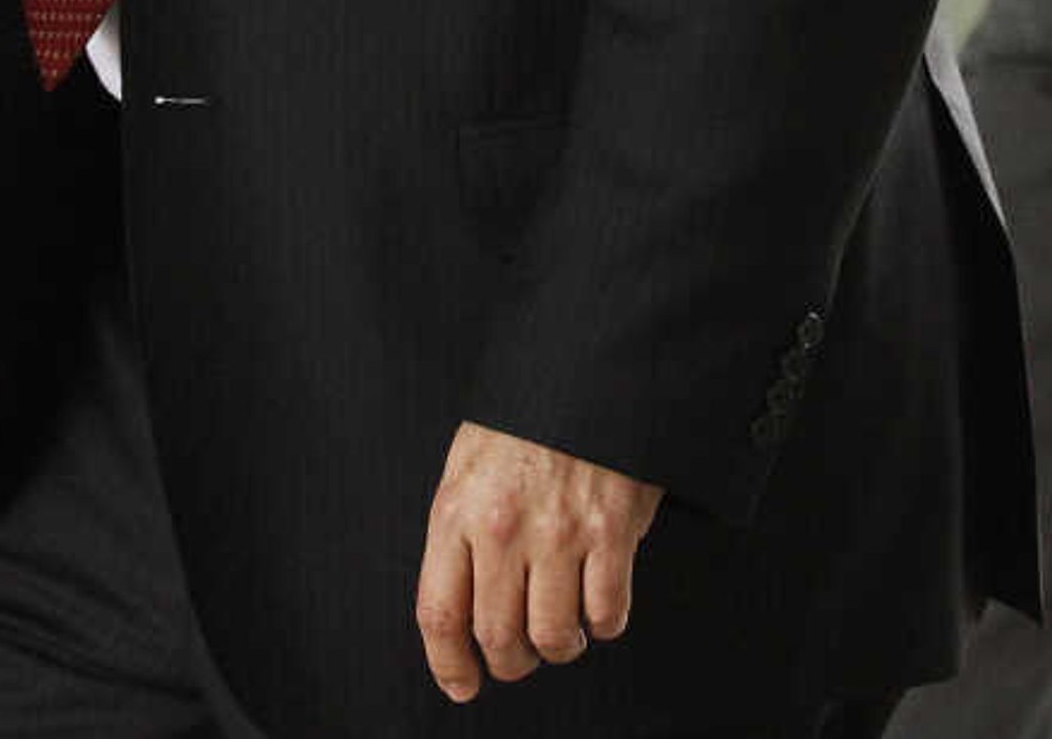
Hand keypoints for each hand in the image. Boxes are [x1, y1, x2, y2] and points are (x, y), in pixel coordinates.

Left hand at [411, 423, 663, 700]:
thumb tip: (461, 603)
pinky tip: (598, 606)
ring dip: (558, 648)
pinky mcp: (612, 531)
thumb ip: (459, 531)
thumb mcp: (467, 466)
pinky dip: (604, 625)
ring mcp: (560, 532)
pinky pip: (607, 614)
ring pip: (552, 636)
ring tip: (562, 634)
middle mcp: (504, 528)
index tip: (462, 683)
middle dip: (509, 663)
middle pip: (496, 636)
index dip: (449, 664)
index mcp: (457, 511)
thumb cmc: (526, 417)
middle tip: (519, 657)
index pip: (440, 613)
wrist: (586, 369)